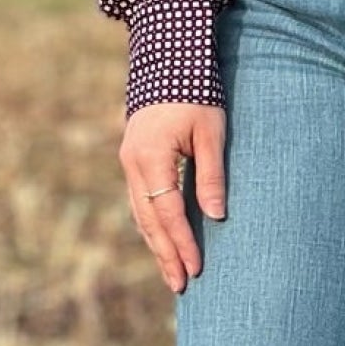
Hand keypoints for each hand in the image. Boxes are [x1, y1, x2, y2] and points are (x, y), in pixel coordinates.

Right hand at [122, 102, 226, 292]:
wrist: (168, 59)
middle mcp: (132, 164)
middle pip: (148, 221)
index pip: (167, 212)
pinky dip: (150, 225)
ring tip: (171, 273)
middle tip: (181, 286)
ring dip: (156, 244)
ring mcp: (128, 162)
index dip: (182, 243)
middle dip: (165, 255)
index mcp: (150, 157)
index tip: (196, 269)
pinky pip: (139, 201)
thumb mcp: (211, 133)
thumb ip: (211, 176)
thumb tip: (216, 217)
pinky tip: (161, 241)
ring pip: (139, 214)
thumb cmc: (196, 93)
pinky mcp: (132, 159)